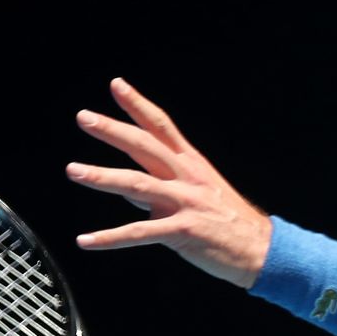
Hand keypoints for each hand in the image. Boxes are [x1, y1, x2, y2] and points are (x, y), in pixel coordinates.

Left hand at [65, 78, 272, 287]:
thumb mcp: (199, 194)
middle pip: (144, 146)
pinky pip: (139, 232)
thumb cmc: (230, 223)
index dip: (138, 104)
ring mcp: (185, 203)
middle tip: (84, 117)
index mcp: (191, 164)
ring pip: (136, 185)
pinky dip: (109, 238)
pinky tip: (85, 240)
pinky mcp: (183, 232)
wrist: (263, 250)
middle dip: (112, 130)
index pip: (161, 126)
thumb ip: (160, 188)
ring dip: (101, 177)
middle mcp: (187, 177)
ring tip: (73, 171)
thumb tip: (124, 187)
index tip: (116, 85)